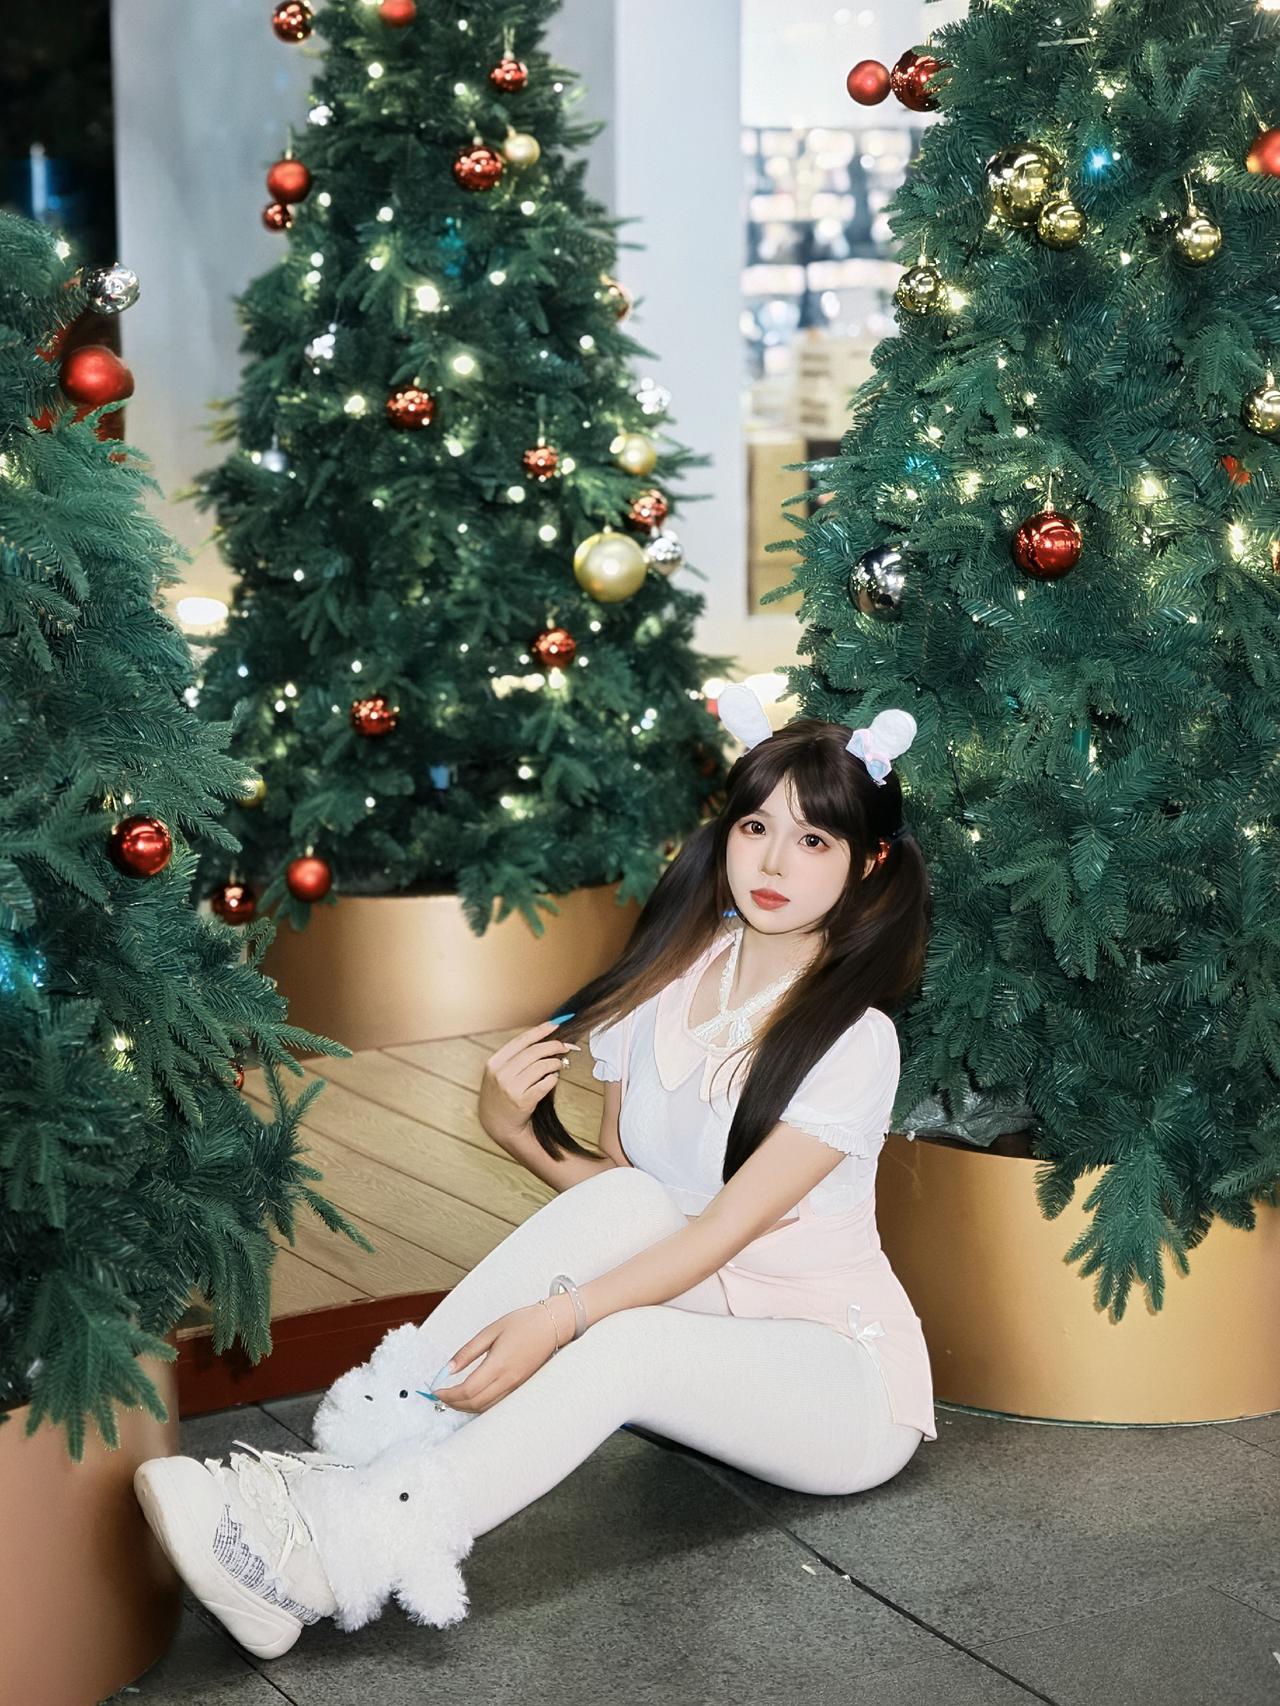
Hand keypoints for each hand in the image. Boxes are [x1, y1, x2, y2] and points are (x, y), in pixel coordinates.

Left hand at [432, 1302, 563, 1413]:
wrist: (553, 1325)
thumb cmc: (524, 1323)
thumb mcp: (491, 1331)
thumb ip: (468, 1351)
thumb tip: (449, 1368)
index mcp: (498, 1364)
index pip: (467, 1390)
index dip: (448, 1394)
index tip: (436, 1390)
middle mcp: (507, 1380)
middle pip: (474, 1404)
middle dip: (453, 1404)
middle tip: (440, 1396)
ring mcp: (514, 1386)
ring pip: (485, 1408)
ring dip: (465, 1407)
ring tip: (452, 1397)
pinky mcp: (519, 1387)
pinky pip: (495, 1403)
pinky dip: (478, 1405)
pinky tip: (471, 1396)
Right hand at [479, 1020, 580, 1142]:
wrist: (498, 1125)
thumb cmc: (502, 1095)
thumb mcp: (500, 1073)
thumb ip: (516, 1058)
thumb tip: (543, 1039)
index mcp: (494, 1063)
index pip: (521, 1040)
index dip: (540, 1031)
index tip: (556, 1025)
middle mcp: (501, 1074)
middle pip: (534, 1052)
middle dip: (554, 1046)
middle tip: (566, 1047)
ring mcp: (511, 1088)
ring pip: (541, 1066)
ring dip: (555, 1063)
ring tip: (561, 1064)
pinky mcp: (522, 1101)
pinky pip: (545, 1084)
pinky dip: (552, 1079)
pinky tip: (553, 1079)